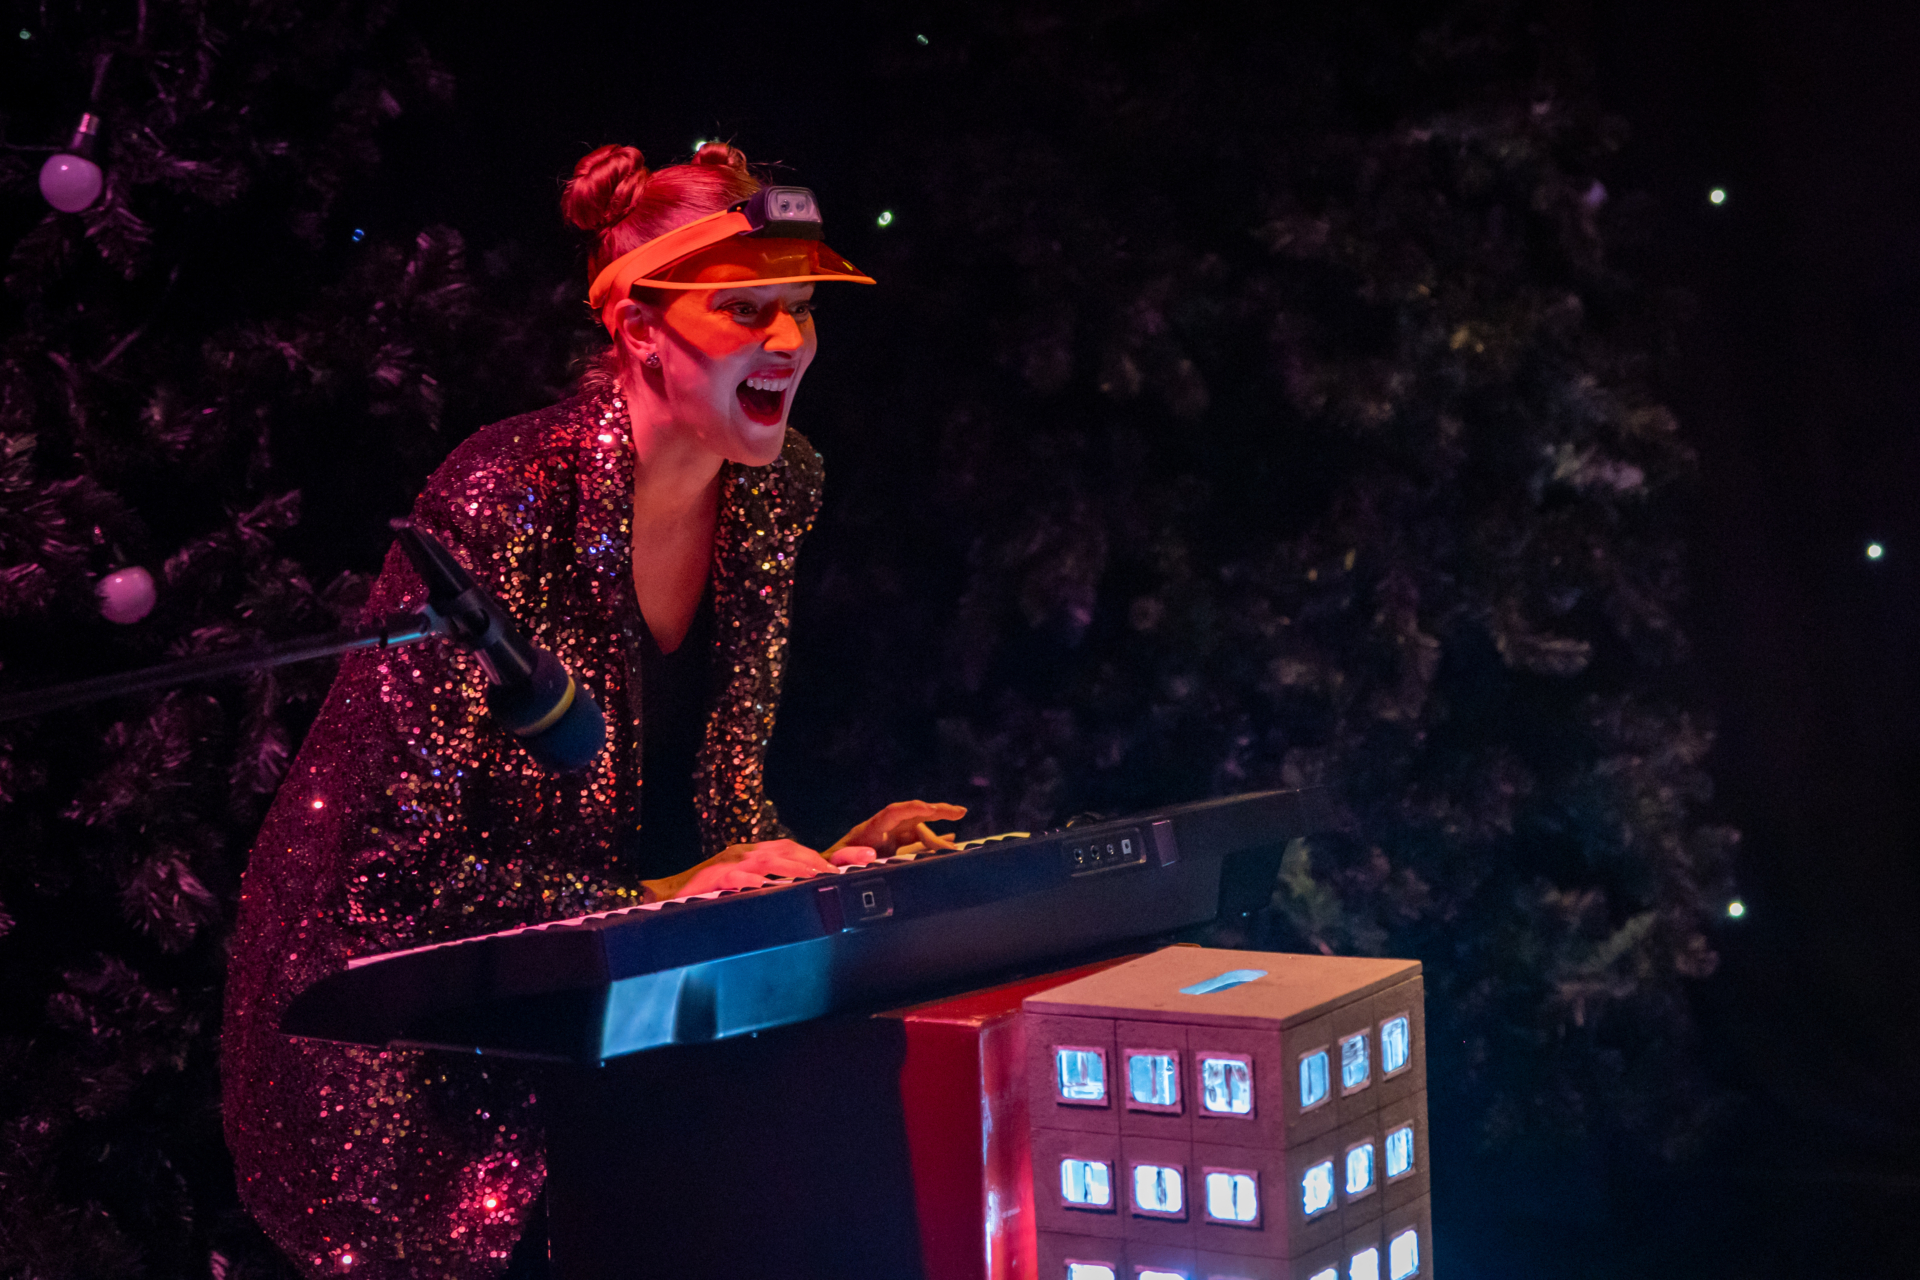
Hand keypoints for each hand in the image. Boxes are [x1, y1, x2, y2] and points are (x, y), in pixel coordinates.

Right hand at [648, 839, 862, 900]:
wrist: (675, 907)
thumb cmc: (723, 898)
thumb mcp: (761, 894)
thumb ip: (796, 888)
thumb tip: (835, 888)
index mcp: (762, 856)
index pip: (800, 850)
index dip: (829, 857)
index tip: (862, 864)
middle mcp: (747, 854)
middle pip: (786, 852)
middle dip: (814, 863)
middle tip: (837, 878)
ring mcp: (727, 864)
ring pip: (763, 861)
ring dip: (789, 869)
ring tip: (811, 879)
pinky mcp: (707, 879)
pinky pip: (729, 876)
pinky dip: (747, 881)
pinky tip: (761, 888)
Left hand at [826, 800, 966, 859]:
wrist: (821, 874)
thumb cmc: (827, 870)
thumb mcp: (835, 865)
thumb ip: (850, 858)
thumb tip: (871, 854)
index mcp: (867, 831)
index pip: (893, 813)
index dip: (912, 809)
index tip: (932, 809)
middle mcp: (880, 831)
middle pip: (912, 818)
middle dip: (936, 813)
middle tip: (960, 812)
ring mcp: (887, 839)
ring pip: (918, 833)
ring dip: (938, 838)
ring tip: (958, 847)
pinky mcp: (891, 850)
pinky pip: (916, 843)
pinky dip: (933, 842)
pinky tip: (951, 841)